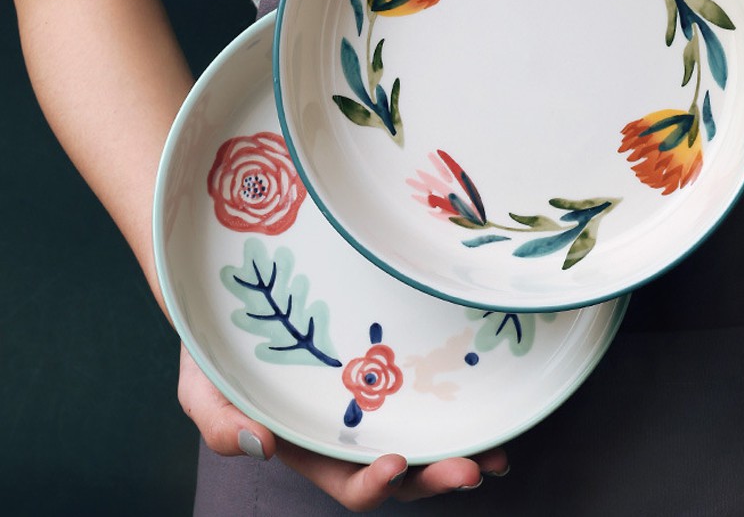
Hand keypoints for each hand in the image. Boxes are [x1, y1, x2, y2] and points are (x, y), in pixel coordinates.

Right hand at [178, 345, 507, 510]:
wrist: (233, 302)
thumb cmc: (214, 352)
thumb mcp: (200, 390)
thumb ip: (218, 423)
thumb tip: (260, 447)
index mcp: (310, 448)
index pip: (347, 482)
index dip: (374, 484)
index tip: (398, 463)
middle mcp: (348, 432)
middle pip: (399, 471)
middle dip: (436, 477)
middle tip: (475, 469)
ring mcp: (371, 400)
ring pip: (422, 436)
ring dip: (460, 450)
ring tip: (499, 453)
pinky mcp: (387, 366)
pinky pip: (424, 392)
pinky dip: (458, 404)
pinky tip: (487, 400)